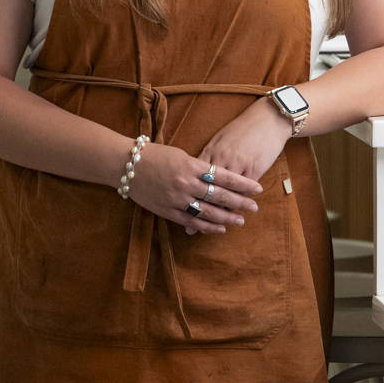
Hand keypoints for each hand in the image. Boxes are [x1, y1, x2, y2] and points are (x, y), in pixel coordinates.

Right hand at [127, 140, 263, 235]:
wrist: (126, 164)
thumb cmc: (154, 155)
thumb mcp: (180, 154)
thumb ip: (199, 167)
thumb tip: (217, 177)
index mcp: (191, 165)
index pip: (224, 176)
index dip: (242, 184)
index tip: (257, 189)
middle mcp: (186, 183)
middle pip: (219, 196)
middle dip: (240, 202)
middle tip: (254, 207)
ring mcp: (176, 199)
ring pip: (208, 212)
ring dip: (226, 217)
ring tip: (241, 220)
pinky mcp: (167, 210)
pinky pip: (192, 221)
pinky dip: (207, 226)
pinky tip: (220, 228)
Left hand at [188, 97, 291, 233]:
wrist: (268, 118)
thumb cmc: (244, 128)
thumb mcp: (221, 139)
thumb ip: (208, 156)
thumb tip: (194, 172)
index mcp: (211, 150)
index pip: (194, 177)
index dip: (186, 196)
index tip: (177, 210)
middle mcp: (220, 159)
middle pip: (207, 188)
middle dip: (199, 210)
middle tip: (191, 229)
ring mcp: (236, 164)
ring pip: (225, 193)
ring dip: (221, 212)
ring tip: (216, 228)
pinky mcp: (253, 168)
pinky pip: (242, 191)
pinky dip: (237, 203)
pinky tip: (235, 215)